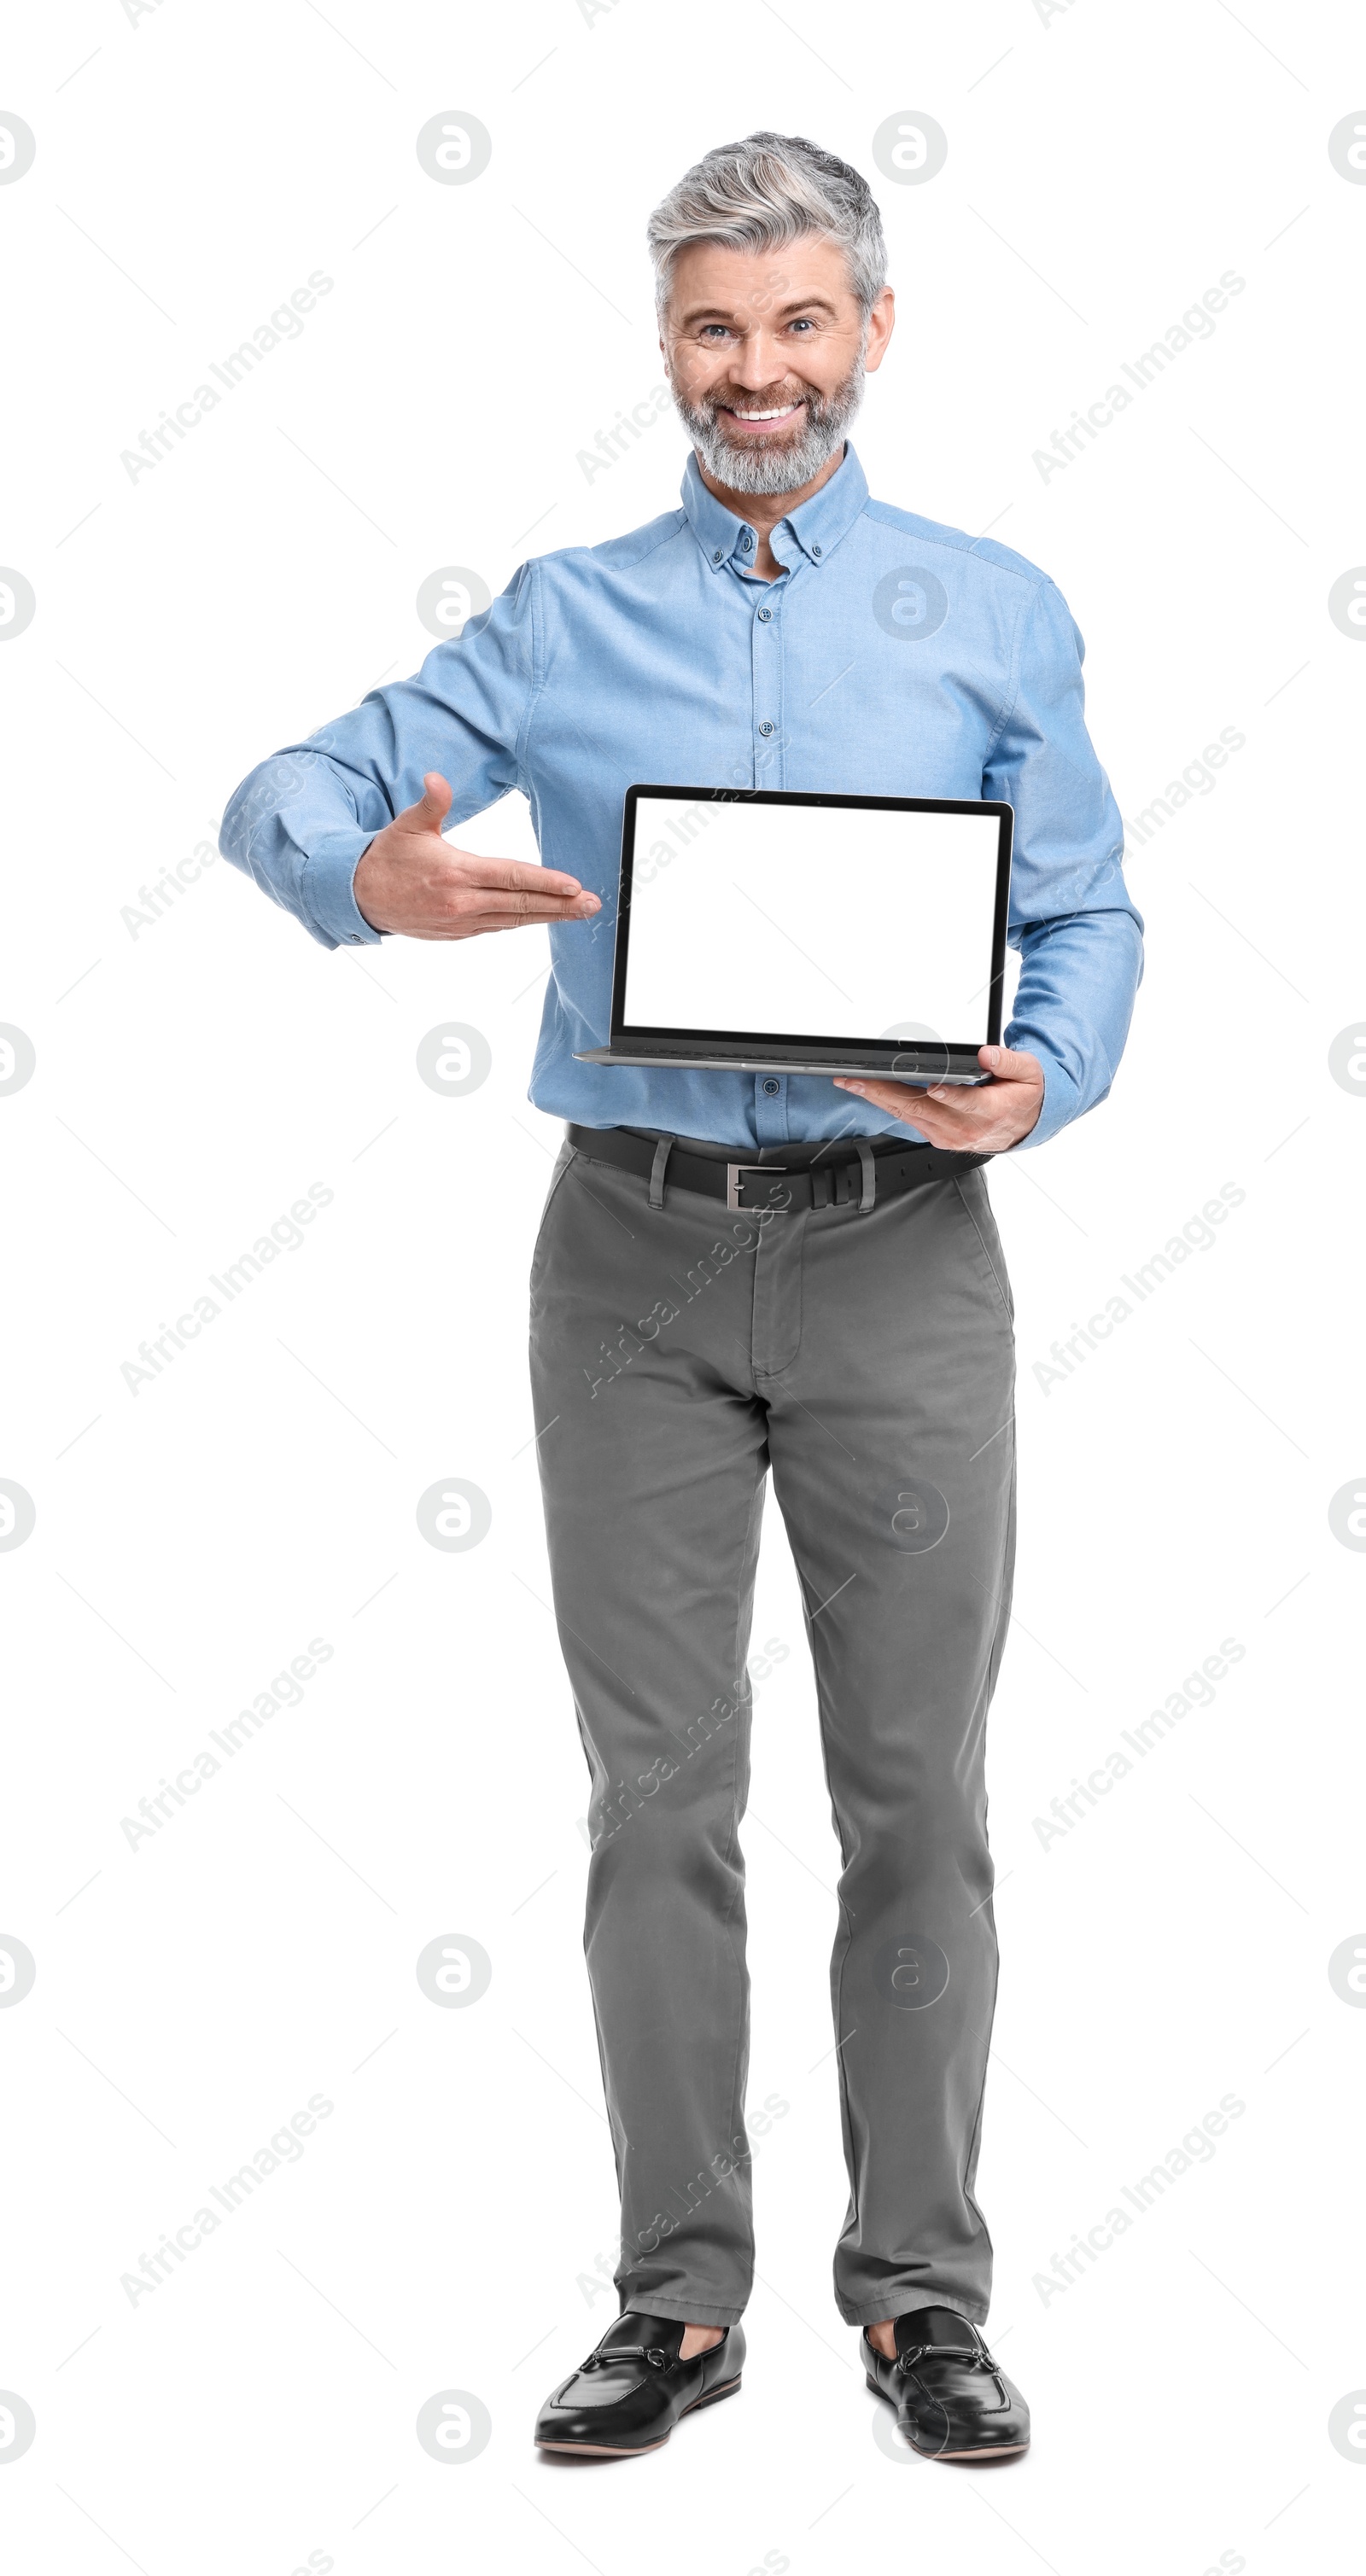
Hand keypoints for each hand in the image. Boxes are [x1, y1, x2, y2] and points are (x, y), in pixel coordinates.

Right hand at [353, 772, 601, 940]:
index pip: (511, 877)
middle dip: (561, 905)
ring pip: (514, 920)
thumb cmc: (387, 857)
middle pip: (521, 904)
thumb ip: (430, 802)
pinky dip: (522, 921)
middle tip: (592, 905)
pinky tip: (543, 916)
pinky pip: (498, 927)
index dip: (545, 882)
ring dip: (549, 916)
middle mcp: (462, 902)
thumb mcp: (407, 825)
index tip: (573, 885)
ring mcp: (461, 922)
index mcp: (455, 873)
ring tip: (578, 912)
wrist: (360, 897)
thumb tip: (436, 778)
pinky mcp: (458, 933)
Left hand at [834, 1043, 1043, 1151]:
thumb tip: (986, 1055)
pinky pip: (909, 1119)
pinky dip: (887, 1105)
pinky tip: (869, 1092)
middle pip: (922, 1109)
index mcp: (990, 1112)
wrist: (1024, 1124)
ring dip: (878, 1099)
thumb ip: (1008, 1063)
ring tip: (853, 1083)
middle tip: (860, 1079)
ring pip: (908, 1115)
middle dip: (887, 1093)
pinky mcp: (936, 1136)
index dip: (949, 1095)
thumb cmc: (1024, 1095)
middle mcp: (965, 1128)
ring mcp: (948, 1136)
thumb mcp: (1029, 1073)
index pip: (966, 1104)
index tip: (933, 1086)